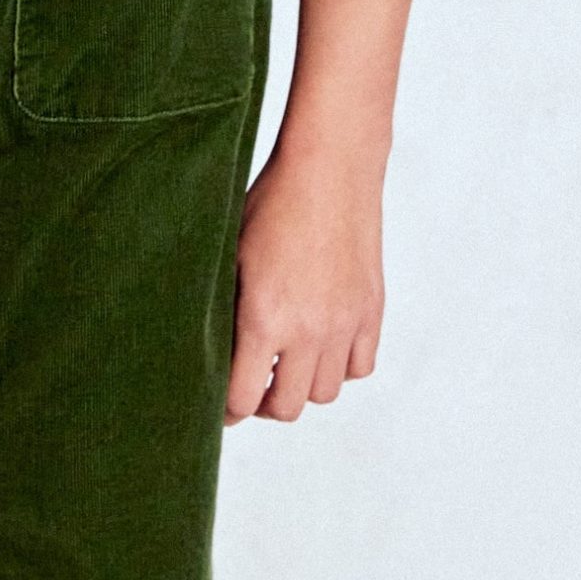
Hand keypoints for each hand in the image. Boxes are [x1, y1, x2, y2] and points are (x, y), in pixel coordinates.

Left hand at [224, 147, 384, 422]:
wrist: (329, 170)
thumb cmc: (270, 203)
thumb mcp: (231, 254)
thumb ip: (223, 310)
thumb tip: (209, 352)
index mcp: (264, 317)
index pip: (244, 398)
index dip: (227, 409)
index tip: (220, 407)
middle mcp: (309, 329)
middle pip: (287, 407)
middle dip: (264, 403)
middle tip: (253, 386)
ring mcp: (345, 323)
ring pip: (325, 393)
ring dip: (302, 385)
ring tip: (286, 364)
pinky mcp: (371, 311)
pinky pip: (358, 367)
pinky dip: (339, 366)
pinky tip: (321, 345)